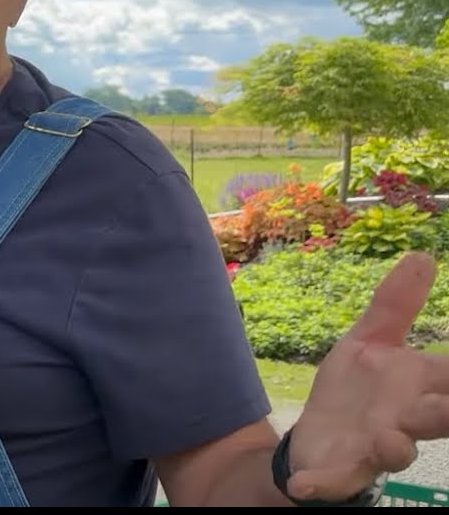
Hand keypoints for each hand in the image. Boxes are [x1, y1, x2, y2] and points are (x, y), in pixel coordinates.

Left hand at [284, 251, 448, 501]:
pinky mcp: (341, 471)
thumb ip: (394, 306)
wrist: (317, 439)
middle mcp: (406, 420)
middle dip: (446, 412)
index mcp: (418, 386)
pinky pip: (335, 481)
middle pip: (437, 418)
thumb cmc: (355, 392)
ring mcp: (375, 448)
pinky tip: (304, 485)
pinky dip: (321, 484)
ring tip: (389, 438)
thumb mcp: (368, 343)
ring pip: (396, 452)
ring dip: (395, 447)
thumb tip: (419, 254)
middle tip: (447, 406)